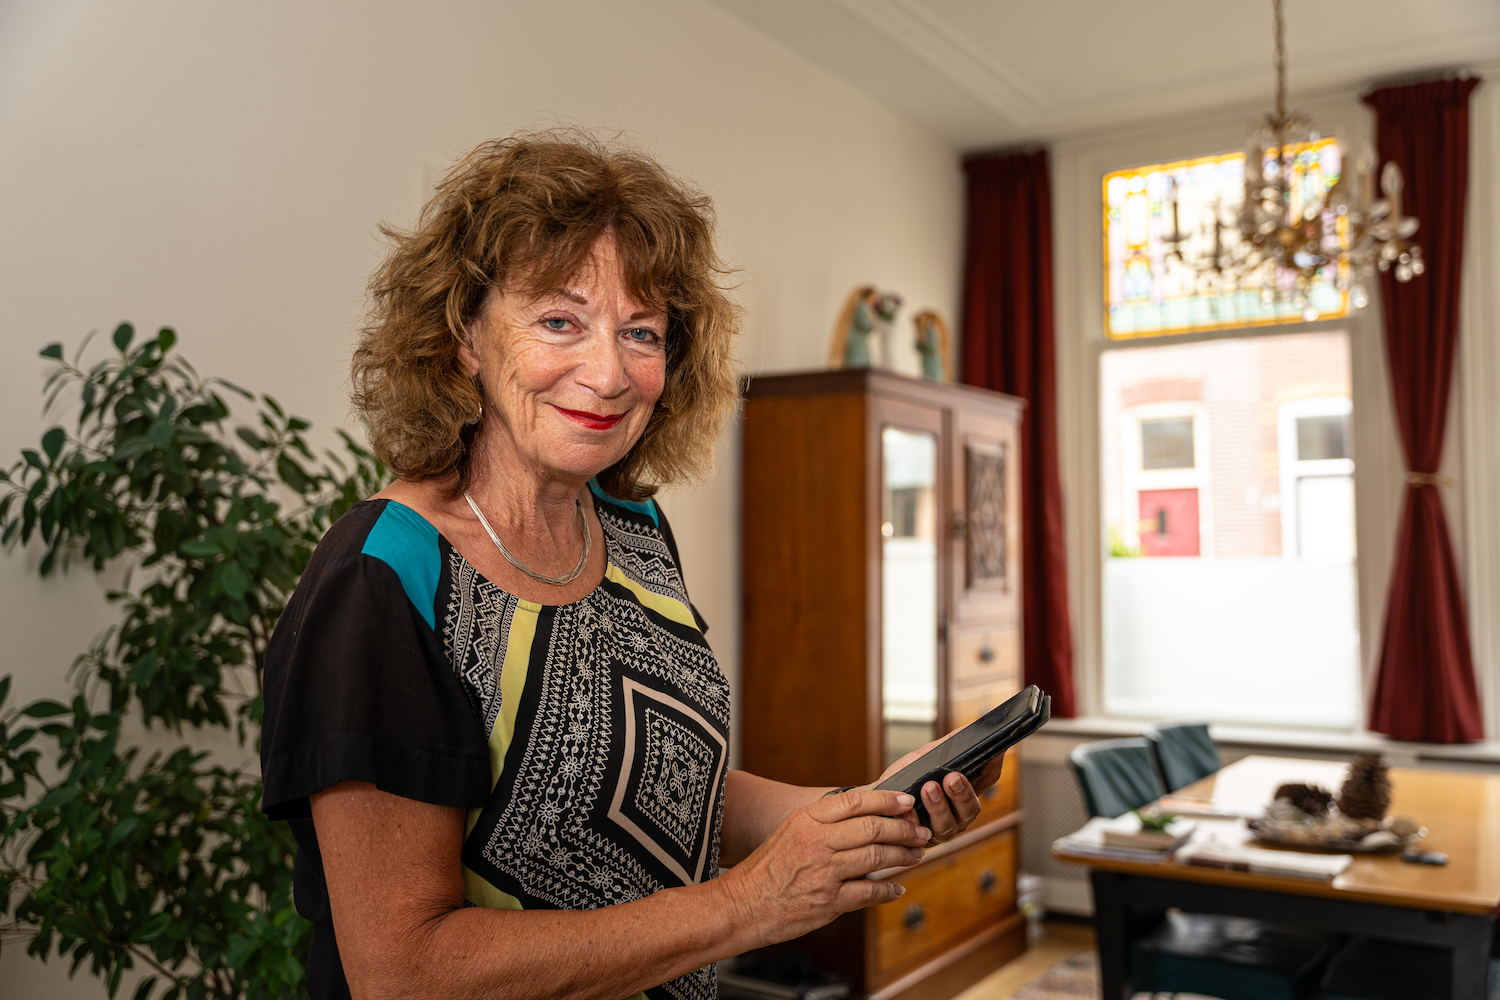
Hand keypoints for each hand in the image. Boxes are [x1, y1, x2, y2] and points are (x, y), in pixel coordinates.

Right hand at [715, 788, 928, 947]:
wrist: (742, 905)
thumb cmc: (764, 869)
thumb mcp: (788, 830)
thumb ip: (821, 821)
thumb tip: (860, 814)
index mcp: (806, 820)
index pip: (856, 801)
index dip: (886, 799)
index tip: (905, 801)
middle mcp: (817, 842)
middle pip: (873, 828)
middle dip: (903, 828)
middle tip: (918, 831)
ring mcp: (825, 873)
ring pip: (877, 858)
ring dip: (902, 856)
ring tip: (915, 854)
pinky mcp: (830, 902)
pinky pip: (869, 893)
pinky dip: (888, 890)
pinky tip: (896, 888)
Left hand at [871, 732, 1008, 845]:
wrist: (875, 803)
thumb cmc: (904, 780)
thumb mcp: (923, 758)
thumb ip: (946, 746)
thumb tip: (969, 728)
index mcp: (964, 791)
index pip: (988, 779)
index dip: (993, 766)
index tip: (992, 753)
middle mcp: (958, 813)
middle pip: (972, 808)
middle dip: (963, 792)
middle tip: (952, 777)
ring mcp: (941, 829)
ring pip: (949, 824)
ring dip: (940, 805)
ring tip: (928, 788)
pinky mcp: (921, 841)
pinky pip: (922, 836)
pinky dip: (914, 820)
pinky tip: (908, 810)